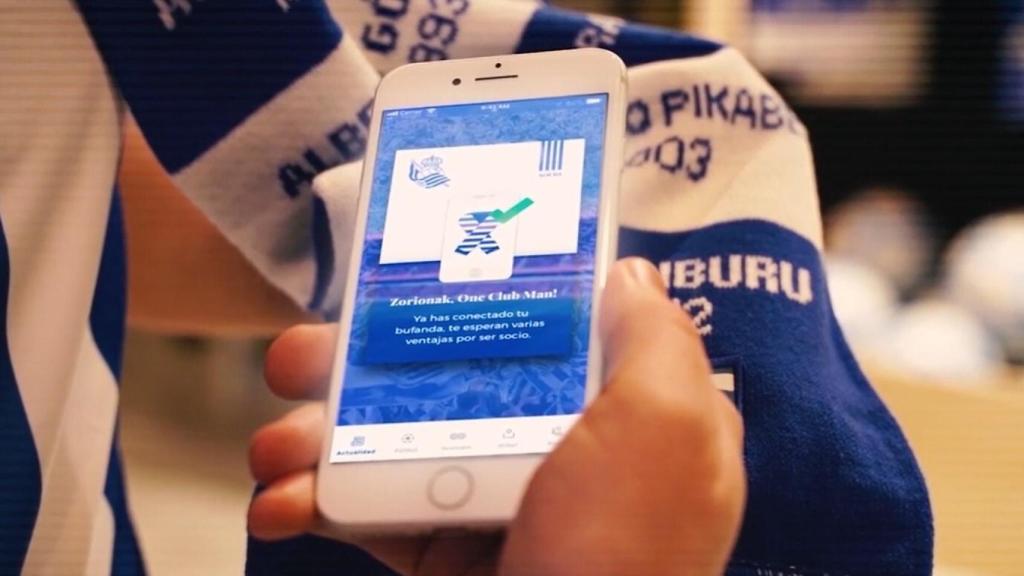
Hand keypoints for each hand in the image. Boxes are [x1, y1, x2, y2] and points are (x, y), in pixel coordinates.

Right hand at [248, 258, 745, 575]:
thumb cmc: (622, 555)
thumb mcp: (667, 429)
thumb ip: (655, 340)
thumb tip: (627, 272)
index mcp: (625, 418)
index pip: (556, 329)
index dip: (492, 290)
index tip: (423, 262)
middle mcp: (561, 453)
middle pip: (452, 374)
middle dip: (362, 360)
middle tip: (301, 356)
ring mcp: (494, 505)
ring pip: (392, 438)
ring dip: (313, 433)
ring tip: (272, 444)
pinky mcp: (438, 554)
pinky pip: (367, 510)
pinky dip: (310, 501)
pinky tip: (274, 504)